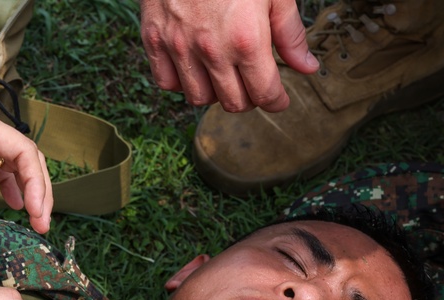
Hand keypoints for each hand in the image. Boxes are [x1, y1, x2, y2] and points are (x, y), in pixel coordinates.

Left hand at [0, 60, 53, 232]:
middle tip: (42, 224)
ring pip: (13, 166)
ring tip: (33, 220)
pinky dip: (6, 187)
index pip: (23, 151)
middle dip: (39, 191)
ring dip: (26, 191)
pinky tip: (10, 204)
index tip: (35, 211)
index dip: (35, 182)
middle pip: (26, 160)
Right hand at [140, 0, 318, 111]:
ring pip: (199, 98)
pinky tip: (194, 67)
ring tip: (224, 75)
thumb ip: (290, 34)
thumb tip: (306, 66)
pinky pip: (167, 82)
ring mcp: (179, 48)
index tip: (279, 99)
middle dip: (249, 99)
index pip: (264, 93)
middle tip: (254, 85)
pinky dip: (182, 82)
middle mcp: (212, 51)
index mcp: (246, 40)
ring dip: (215, 93)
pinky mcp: (155, 41)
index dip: (276, 101)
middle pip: (233, 103)